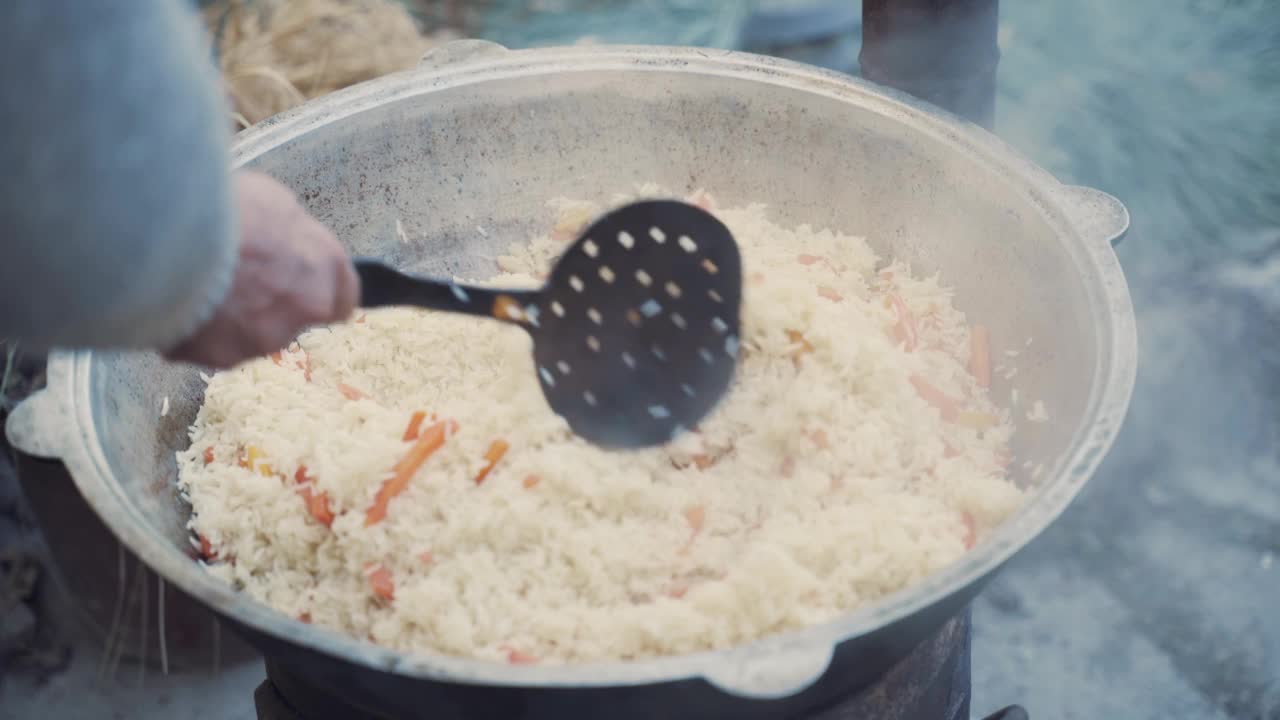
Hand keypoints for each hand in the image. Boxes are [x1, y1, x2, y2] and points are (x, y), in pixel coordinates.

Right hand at [165, 171, 358, 368]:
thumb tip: (285, 242)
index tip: (303, 287)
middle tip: (236, 277)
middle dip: (269, 304)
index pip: (344, 300)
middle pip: (293, 318)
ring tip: (198, 283)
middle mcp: (305, 310)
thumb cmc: (225, 208)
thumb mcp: (273, 201)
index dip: (320, 292)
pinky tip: (176, 299)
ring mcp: (264, 338)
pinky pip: (208, 344)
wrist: (169, 236)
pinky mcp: (221, 356)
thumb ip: (290, 235)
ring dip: (230, 317)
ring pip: (250, 334)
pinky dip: (195, 328)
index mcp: (326, 268)